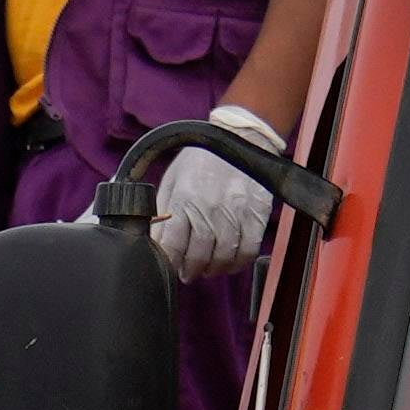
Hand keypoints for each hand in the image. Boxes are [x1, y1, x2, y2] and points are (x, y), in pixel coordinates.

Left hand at [144, 113, 283, 279]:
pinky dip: (238, 263)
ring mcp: (236, 212)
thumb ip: (161, 209)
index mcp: (184, 198)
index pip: (172, 244)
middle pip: (198, 256)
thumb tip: (152, 239)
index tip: (169, 266)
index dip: (169, 263)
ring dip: (214, 269)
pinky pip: (248, 251)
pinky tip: (230, 260)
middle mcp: (210, 207)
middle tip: (188, 272)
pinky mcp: (257, 214)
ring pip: (224, 257)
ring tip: (208, 267)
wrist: (241, 137)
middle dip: (190, 270)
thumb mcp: (173, 179)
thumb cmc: (202, 159)